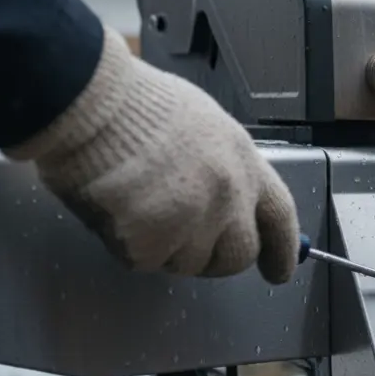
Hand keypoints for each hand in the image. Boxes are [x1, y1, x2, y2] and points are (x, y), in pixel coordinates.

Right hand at [4, 28, 299, 282]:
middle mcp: (228, 198)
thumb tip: (230, 202)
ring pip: (189, 263)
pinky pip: (146, 261)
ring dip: (167, 249)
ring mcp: (192, 223)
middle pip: (237, 255)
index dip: (283, 250)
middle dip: (215, 258)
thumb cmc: (139, 103)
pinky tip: (117, 211)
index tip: (279, 272)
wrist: (92, 103)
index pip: (279, 218)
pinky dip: (130, 245)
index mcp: (244, 163)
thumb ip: (224, 168)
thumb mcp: (205, 125)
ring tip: (140, 207)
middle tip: (185, 243)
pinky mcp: (151, 243)